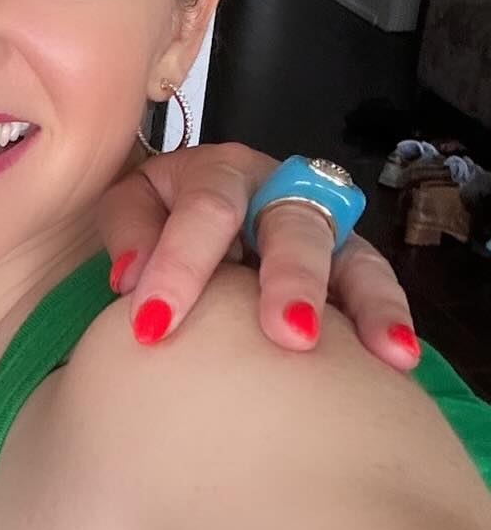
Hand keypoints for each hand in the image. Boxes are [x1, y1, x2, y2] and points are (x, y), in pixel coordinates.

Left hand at [95, 143, 419, 370]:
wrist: (185, 202)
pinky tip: (399, 359)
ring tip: (383, 352)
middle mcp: (278, 189)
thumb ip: (129, 230)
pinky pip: (375, 283)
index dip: (180, 266)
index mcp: (218, 170)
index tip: (153, 326)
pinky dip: (389, 318)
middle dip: (293, 281)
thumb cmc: (159, 210)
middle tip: (289, 336)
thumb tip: (134, 277)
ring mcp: (320, 224)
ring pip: (352, 255)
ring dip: (366, 304)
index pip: (205, 211)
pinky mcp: (348, 260)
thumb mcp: (130, 204)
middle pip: (293, 227)